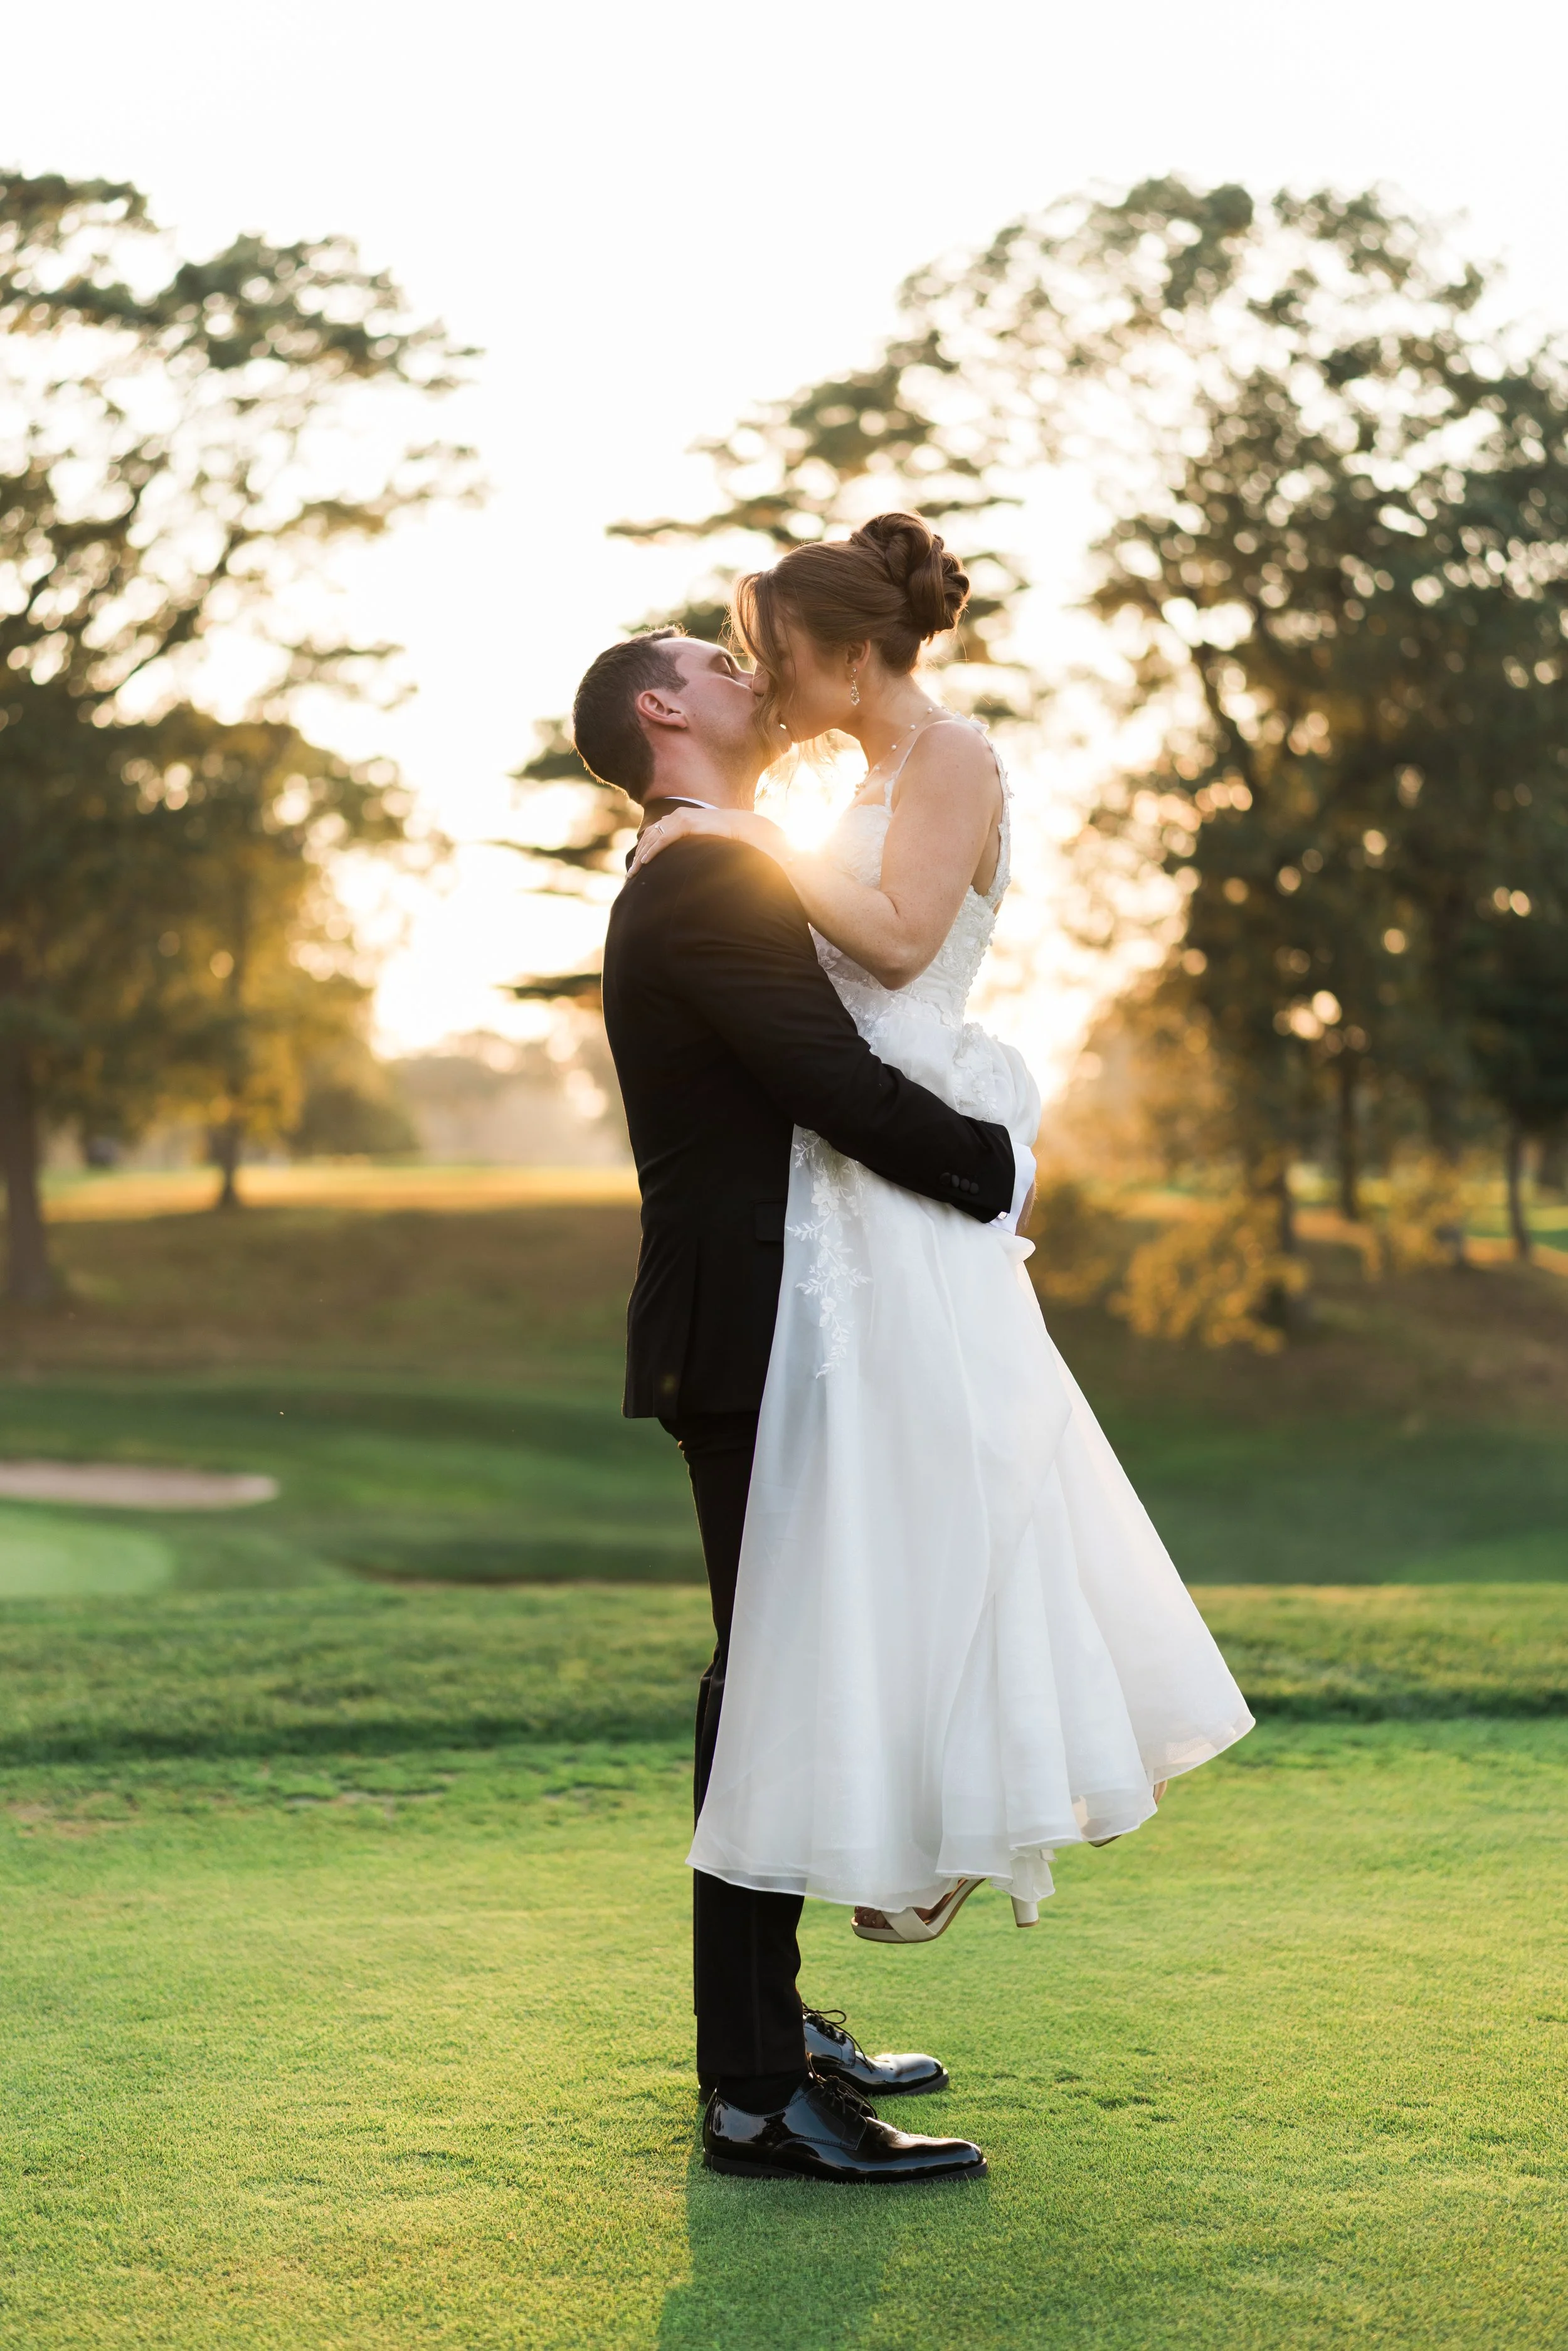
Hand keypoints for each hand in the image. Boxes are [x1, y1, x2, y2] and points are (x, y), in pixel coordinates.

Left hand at [628, 805, 789, 875]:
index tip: (637, 866)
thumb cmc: (726, 838)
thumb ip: (691, 846)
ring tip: (634, 871)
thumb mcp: (703, 842)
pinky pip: (663, 838)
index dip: (644, 849)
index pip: (655, 834)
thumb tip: (686, 862)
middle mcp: (676, 816)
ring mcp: (680, 817)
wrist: (742, 827)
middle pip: (650, 836)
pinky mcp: (686, 823)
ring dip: (642, 855)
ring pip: (653, 838)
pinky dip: (653, 850)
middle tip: (631, 873)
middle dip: (639, 855)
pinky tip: (645, 861)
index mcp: (679, 819)